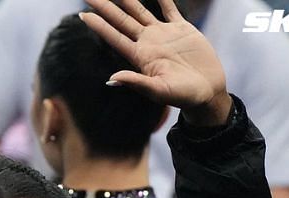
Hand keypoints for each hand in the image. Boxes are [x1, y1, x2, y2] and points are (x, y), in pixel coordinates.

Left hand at [81, 0, 230, 125]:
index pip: (113, 36)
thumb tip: (111, 78)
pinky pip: (170, 8)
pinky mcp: (182, 29)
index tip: (82, 14)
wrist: (206, 92)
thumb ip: (136, 83)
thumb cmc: (182, 96)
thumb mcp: (158, 91)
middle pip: (121, 20)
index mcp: (139, 56)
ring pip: (140, 11)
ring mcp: (163, 34)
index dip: (98, 25)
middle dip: (105, 7)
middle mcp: (147, 42)